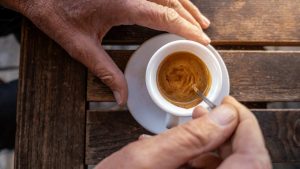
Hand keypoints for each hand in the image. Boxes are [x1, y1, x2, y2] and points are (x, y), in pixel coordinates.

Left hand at [1, 0, 210, 104]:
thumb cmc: (57, 14)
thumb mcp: (81, 47)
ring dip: (185, 4)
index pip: (164, 15)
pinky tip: (175, 5)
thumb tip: (121, 97)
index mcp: (123, 3)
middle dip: (191, 16)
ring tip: (198, 19)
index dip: (187, 27)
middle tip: (205, 32)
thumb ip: (105, 72)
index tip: (203, 40)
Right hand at [95, 96, 270, 168]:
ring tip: (187, 126)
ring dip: (208, 143)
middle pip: (242, 159)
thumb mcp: (146, 159)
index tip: (229, 104)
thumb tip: (225, 115)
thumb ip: (189, 138)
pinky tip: (176, 146)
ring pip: (223, 165)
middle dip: (224, 130)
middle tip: (205, 112)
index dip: (245, 124)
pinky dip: (195, 156)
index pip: (252, 156)